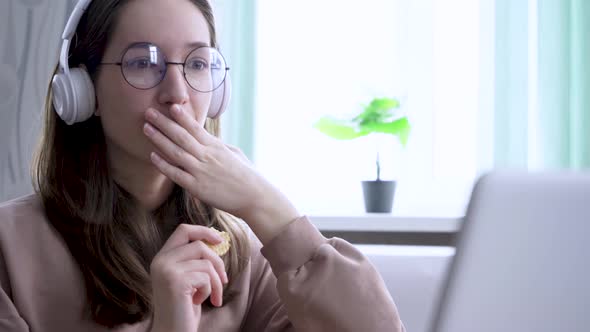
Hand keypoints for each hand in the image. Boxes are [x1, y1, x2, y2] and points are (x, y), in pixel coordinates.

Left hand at [143, 105, 270, 220]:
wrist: (254, 197)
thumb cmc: (247, 175)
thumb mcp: (235, 154)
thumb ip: (219, 146)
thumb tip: (208, 139)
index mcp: (216, 147)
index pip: (196, 128)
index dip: (182, 117)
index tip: (170, 106)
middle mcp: (207, 156)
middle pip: (181, 136)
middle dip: (163, 123)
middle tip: (148, 112)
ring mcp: (201, 171)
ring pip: (175, 152)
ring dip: (159, 139)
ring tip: (146, 128)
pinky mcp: (197, 187)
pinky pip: (176, 174)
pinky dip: (163, 165)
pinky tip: (152, 156)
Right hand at [150, 224, 227, 331]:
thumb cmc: (183, 308)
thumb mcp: (188, 278)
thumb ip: (194, 260)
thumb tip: (216, 240)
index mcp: (161, 258)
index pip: (183, 230)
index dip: (204, 231)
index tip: (219, 240)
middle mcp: (161, 261)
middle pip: (199, 245)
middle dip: (217, 262)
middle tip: (224, 280)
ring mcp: (167, 270)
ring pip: (206, 262)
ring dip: (216, 282)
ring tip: (212, 297)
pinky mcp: (176, 281)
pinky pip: (206, 277)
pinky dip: (209, 291)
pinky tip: (198, 302)